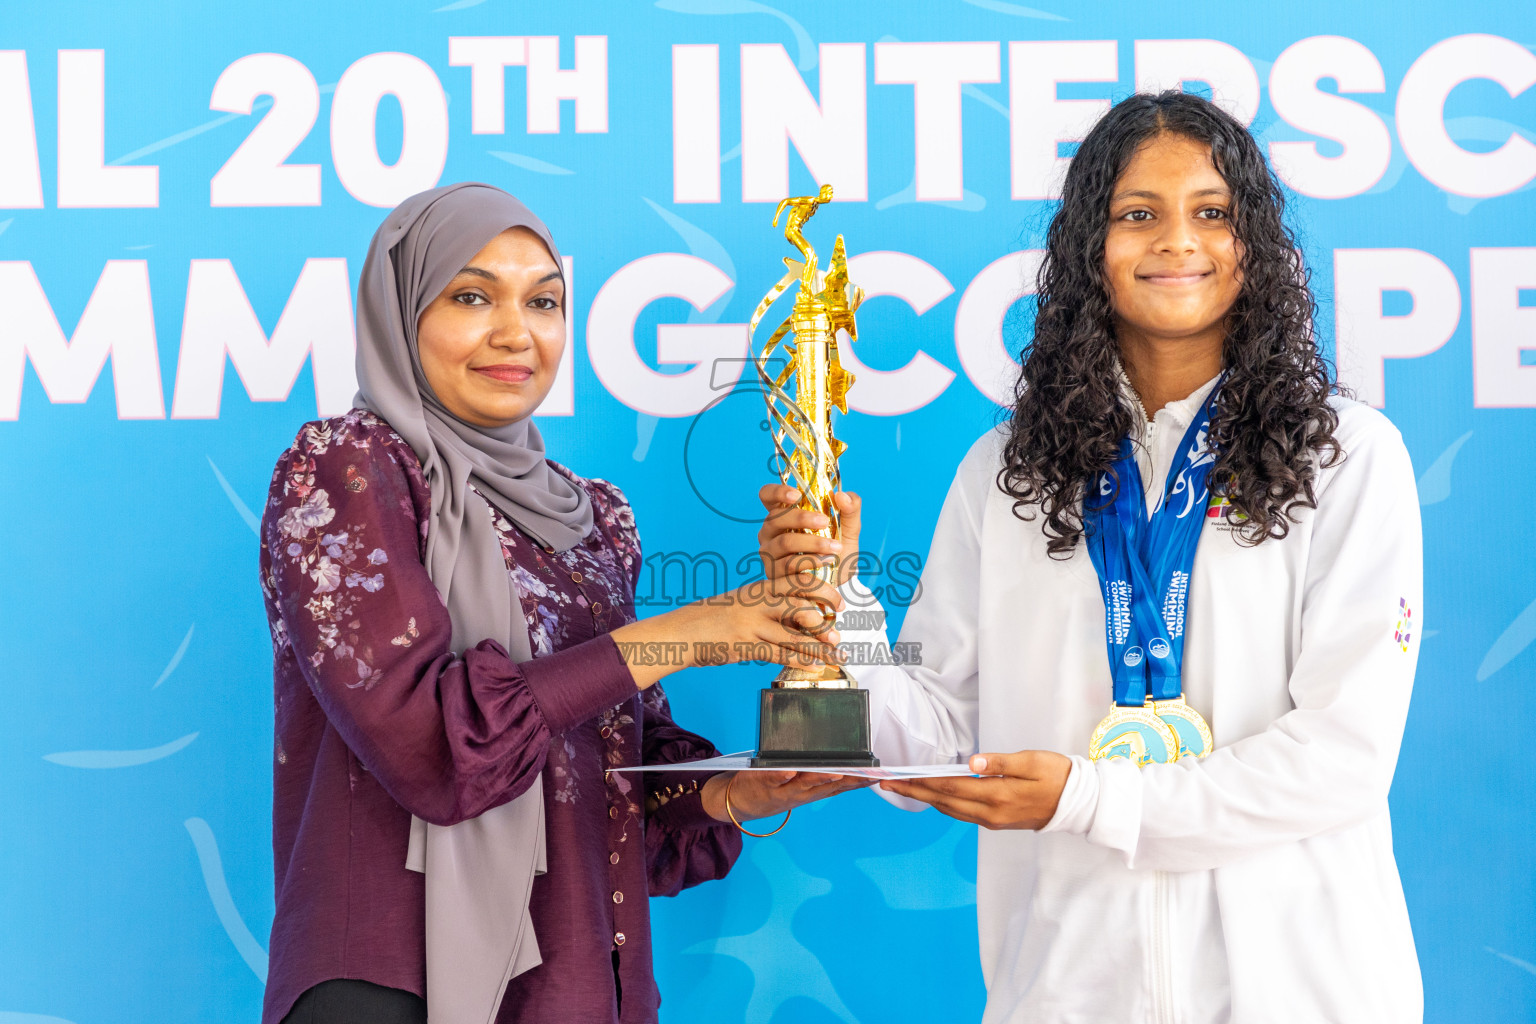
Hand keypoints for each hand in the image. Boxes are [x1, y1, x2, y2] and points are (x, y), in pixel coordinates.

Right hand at [610, 575, 845, 689]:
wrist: (680, 633)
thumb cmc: (710, 620)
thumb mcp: (739, 604)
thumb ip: (764, 606)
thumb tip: (794, 614)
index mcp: (758, 588)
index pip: (796, 579)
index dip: (821, 587)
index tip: (838, 598)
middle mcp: (757, 602)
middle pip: (800, 601)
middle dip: (826, 612)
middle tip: (842, 624)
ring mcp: (752, 624)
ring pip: (794, 632)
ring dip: (819, 643)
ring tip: (837, 651)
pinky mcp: (745, 646)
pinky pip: (779, 653)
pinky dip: (801, 660)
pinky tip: (815, 666)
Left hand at [702, 770, 870, 822]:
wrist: (739, 803)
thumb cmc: (774, 787)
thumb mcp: (799, 784)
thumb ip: (817, 773)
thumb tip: (840, 757)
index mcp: (811, 791)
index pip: (839, 787)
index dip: (858, 783)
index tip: (877, 776)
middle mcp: (800, 793)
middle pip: (825, 786)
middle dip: (845, 779)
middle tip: (862, 772)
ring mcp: (781, 789)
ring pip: (802, 783)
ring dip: (818, 777)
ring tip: (833, 770)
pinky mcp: (761, 783)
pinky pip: (772, 779)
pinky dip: (780, 774)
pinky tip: (788, 769)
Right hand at [757, 485, 862, 586]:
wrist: (840, 584)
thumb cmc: (837, 551)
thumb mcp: (849, 529)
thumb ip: (850, 509)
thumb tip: (842, 495)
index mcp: (783, 514)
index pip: (767, 495)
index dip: (777, 492)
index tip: (797, 494)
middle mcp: (770, 532)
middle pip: (775, 518)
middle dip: (801, 518)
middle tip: (825, 521)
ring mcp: (770, 553)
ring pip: (784, 542)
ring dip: (812, 543)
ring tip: (835, 547)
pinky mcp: (775, 574)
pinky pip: (789, 564)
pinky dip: (811, 560)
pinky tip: (828, 561)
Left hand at [879, 751, 1071, 830]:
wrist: (1079, 804)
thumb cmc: (1058, 776)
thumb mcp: (1032, 762)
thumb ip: (1000, 762)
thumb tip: (971, 762)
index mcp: (997, 795)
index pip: (949, 786)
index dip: (921, 781)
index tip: (899, 776)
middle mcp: (990, 813)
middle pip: (943, 801)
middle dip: (913, 792)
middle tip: (887, 784)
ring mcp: (992, 820)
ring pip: (950, 810)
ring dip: (925, 799)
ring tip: (903, 788)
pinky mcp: (996, 822)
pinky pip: (961, 814)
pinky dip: (943, 804)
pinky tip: (934, 796)